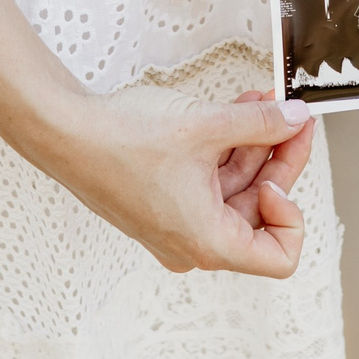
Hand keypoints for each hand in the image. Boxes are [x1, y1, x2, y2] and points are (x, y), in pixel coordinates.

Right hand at [29, 84, 316, 275]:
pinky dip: (227, 148)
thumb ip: (262, 124)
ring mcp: (178, 222)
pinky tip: (239, 110)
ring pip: (235, 189)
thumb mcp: (207, 126)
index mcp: (208, 243)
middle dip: (277, 159)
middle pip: (260, 210)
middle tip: (292, 117)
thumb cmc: (120, 142)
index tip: (280, 173)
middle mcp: (194, 242)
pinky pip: (210, 180)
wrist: (62, 131)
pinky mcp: (165, 199)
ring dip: (254, 145)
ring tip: (264, 102)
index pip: (279, 257)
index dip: (292, 214)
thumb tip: (296, 119)